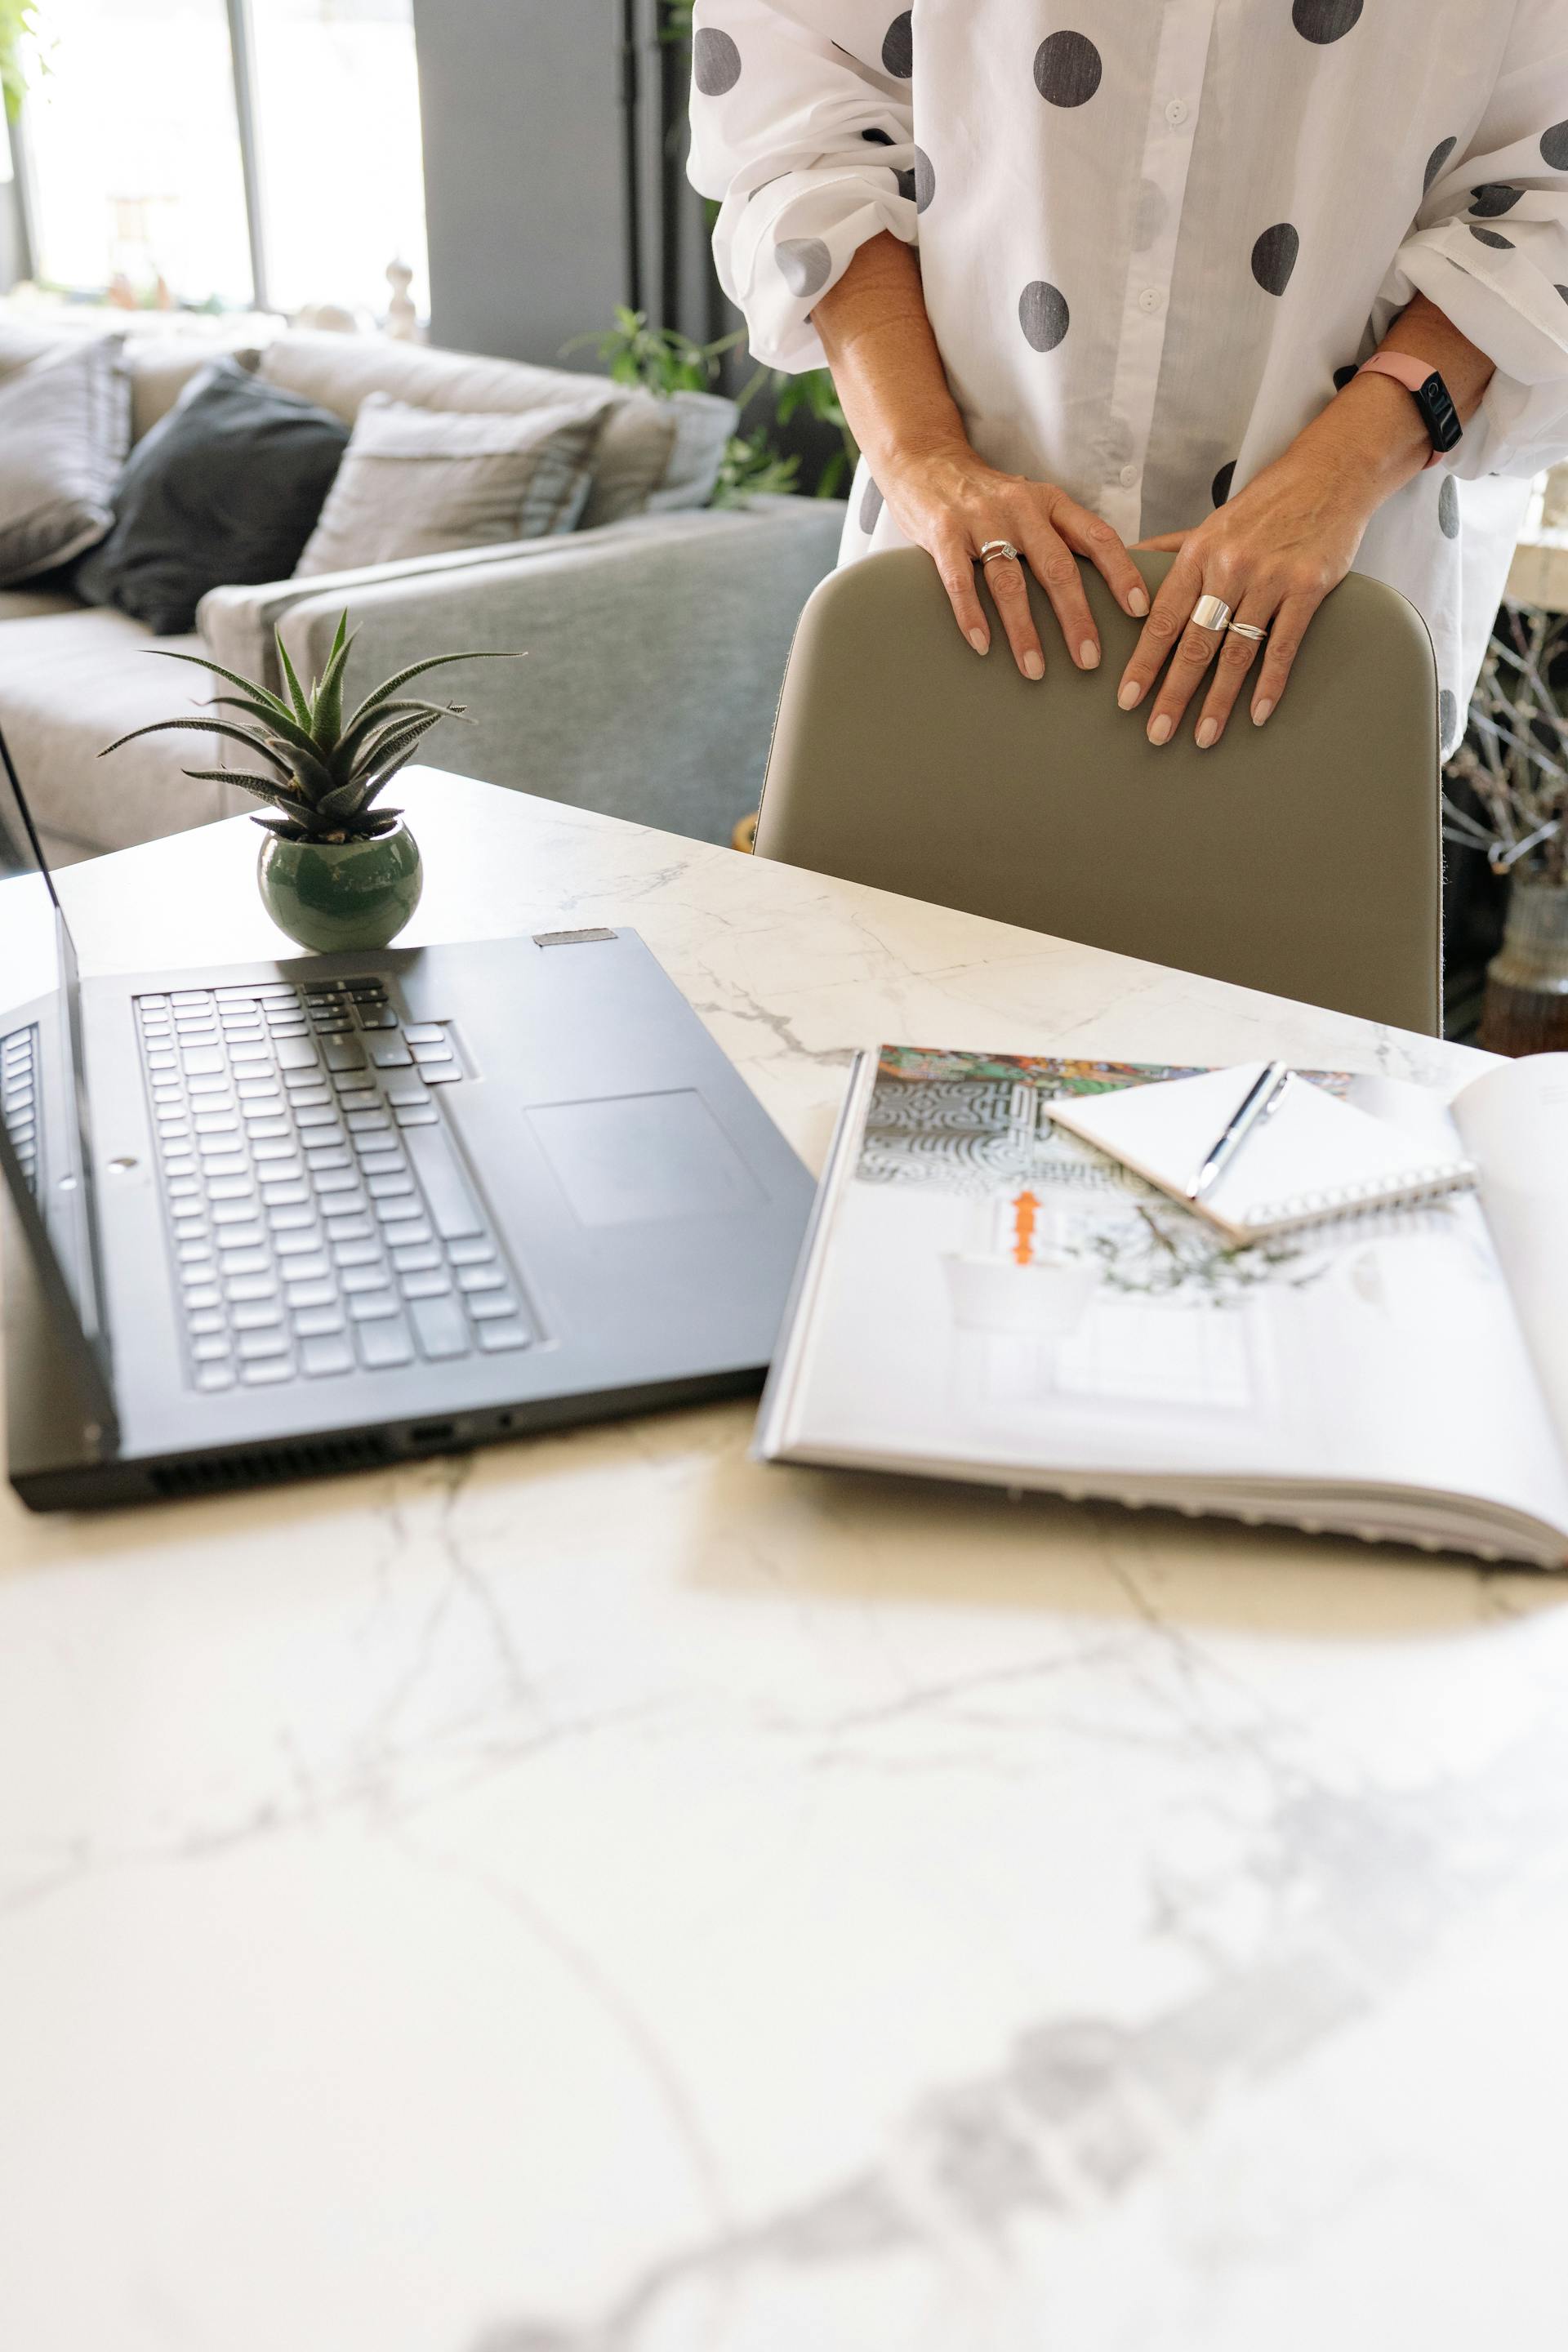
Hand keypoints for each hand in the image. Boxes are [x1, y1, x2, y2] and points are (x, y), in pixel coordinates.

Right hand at [882, 441, 1150, 678]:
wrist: (925, 461)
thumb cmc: (986, 498)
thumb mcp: (1032, 505)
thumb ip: (1059, 537)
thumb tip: (1100, 593)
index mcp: (1051, 503)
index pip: (1097, 537)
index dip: (1121, 573)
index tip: (1139, 610)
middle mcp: (1021, 508)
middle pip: (1057, 567)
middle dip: (1076, 617)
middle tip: (1089, 660)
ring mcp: (981, 519)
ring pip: (1010, 581)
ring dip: (1024, 630)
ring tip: (1035, 669)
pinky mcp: (944, 532)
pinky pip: (960, 581)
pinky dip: (972, 615)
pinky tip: (983, 646)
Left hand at [1116, 431, 1384, 748]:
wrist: (1328, 474)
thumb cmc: (1265, 505)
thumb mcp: (1210, 524)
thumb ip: (1170, 552)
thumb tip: (1127, 566)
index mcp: (1199, 554)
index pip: (1163, 618)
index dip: (1144, 662)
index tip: (1127, 699)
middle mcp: (1229, 567)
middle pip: (1195, 643)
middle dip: (1173, 693)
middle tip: (1156, 733)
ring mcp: (1270, 578)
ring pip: (1237, 651)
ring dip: (1218, 700)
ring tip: (1203, 737)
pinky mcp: (1308, 587)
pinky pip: (1283, 645)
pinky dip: (1270, 684)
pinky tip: (1256, 714)